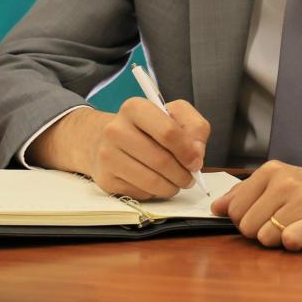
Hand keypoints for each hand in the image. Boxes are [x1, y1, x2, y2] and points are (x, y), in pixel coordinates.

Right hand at [28, 100, 209, 199]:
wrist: (107, 139)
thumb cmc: (147, 127)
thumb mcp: (174, 115)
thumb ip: (195, 128)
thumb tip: (196, 155)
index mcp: (135, 108)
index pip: (168, 132)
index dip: (187, 151)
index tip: (196, 162)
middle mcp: (116, 129)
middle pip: (161, 160)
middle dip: (182, 174)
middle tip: (190, 178)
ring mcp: (107, 155)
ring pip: (151, 181)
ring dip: (172, 187)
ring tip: (177, 183)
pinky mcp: (105, 179)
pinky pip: (139, 193)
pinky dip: (154, 193)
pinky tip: (156, 183)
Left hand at [211, 159, 301, 250]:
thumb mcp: (277, 183)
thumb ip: (244, 194)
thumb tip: (216, 208)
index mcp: (271, 171)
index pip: (235, 209)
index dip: (245, 221)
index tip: (264, 216)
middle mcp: (285, 181)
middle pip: (248, 227)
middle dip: (261, 232)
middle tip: (284, 222)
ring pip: (266, 238)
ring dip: (279, 240)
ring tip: (297, 226)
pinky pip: (290, 241)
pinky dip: (294, 243)